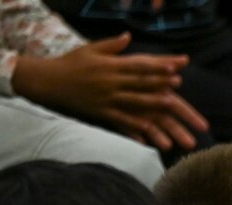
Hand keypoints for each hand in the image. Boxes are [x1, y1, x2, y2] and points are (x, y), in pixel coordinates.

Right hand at [9, 35, 208, 151]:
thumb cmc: (70, 63)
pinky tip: (150, 141)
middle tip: (185, 96)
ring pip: (136, 106)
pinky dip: (135, 131)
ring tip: (176, 123)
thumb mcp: (91, 49)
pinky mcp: (101, 113)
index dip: (160, 66)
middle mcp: (113, 81)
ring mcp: (108, 99)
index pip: (142, 64)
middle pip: (145, 86)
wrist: (46, 80)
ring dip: (157, 113)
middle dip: (167, 93)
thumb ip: (113, 46)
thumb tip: (129, 37)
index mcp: (113, 65)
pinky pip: (121, 124)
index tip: (178, 68)